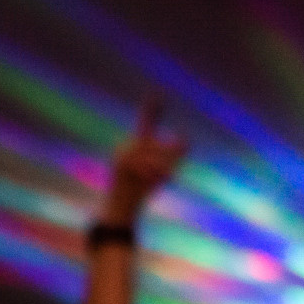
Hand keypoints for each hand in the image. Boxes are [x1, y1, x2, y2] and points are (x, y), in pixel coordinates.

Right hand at [98, 98, 187, 226]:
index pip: (146, 123)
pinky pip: (147, 164)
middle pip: (158, 143)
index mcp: (135, 144)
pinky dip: (153, 175)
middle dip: (170, 158)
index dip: (152, 109)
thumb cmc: (140, 191)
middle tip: (170, 174)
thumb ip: (173, 155)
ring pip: (154, 154)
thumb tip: (184, 141)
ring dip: (162, 170)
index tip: (157, 94)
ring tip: (159, 181)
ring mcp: (122, 152)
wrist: (119, 209)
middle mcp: (126, 144)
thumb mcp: (161, 172)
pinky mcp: (122, 163)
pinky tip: (150, 183)